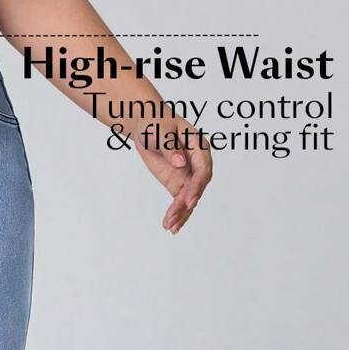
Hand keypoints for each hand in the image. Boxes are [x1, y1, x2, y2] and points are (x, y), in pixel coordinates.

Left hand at [133, 117, 212, 233]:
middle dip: (186, 204)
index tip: (189, 200)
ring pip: (189, 197)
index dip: (197, 186)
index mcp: (198, 146)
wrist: (145, 125)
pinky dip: (176, 213)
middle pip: (197, 187)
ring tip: (170, 227)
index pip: (203, 169)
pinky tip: (171, 227)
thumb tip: (180, 163)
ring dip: (180, 213)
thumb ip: (171, 147)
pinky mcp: (177, 182)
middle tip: (174, 219)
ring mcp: (188, 174)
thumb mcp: (161, 131)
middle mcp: (197, 162)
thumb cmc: (156, 122)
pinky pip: (179, 200)